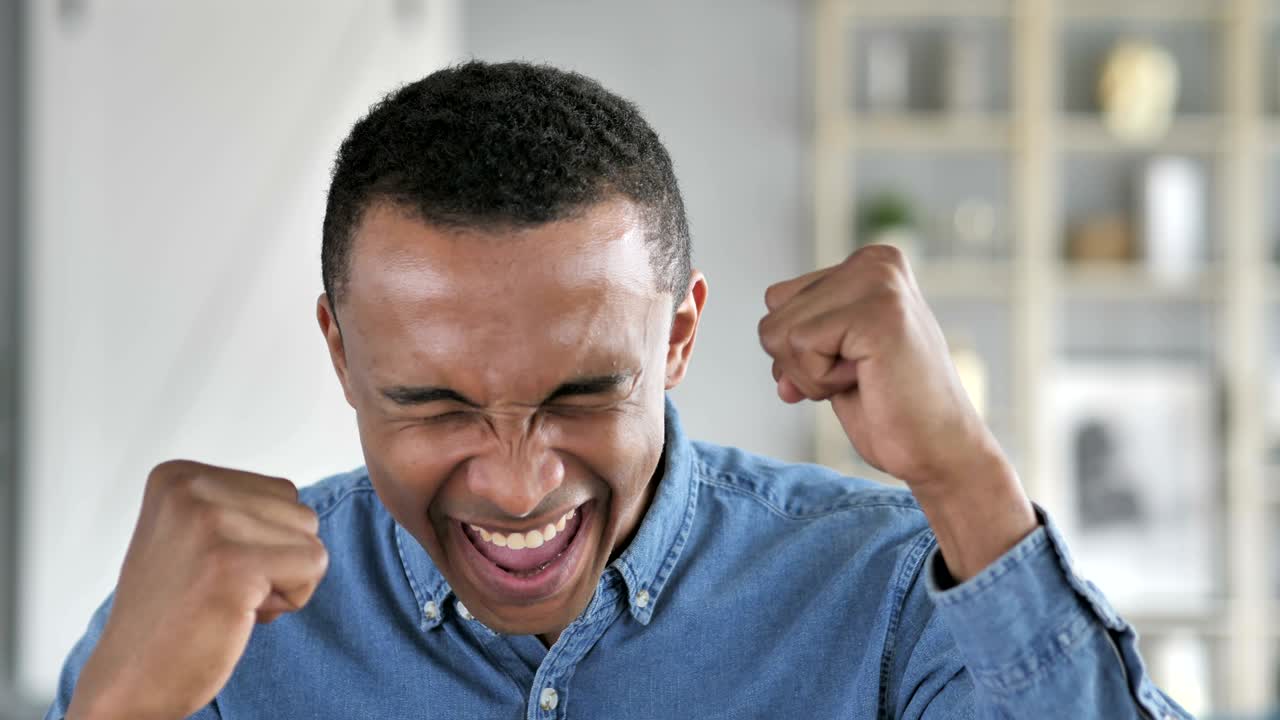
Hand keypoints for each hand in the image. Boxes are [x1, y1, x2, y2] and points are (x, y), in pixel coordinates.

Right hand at [67, 461, 328, 719]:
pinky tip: (240, 613)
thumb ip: (240, 507)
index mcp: (179, 476)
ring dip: (283, 580)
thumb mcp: (194, 534)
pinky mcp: (233, 563)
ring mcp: (210, 523)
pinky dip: (291, 599)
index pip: (281, 492)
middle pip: (300, 512)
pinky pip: (313, 565)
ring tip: (229, 599)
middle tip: (221, 589)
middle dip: (278, 559)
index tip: (212, 567)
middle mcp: (190, 489)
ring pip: (310, 539)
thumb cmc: (174, 612)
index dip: (263, 541)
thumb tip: (303, 508)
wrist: (132, 678)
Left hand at [758, 245, 1034, 577]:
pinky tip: (869, 380)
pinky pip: (800, 347)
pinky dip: (821, 381)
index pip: (778, 300)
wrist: (939, 451)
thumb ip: (800, 331)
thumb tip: (767, 332)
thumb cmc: (890, 408)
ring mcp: (879, 282)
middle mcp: (875, 260)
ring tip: (865, 377)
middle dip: (802, 364)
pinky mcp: (878, 313)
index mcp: (868, 262)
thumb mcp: (835, 354)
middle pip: (773, 315)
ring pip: (778, 332)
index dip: (799, 350)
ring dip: (812, 375)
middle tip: (860, 377)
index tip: (849, 365)